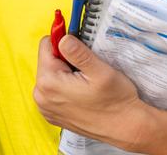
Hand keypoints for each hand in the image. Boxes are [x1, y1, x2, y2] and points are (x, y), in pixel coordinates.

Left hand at [33, 34, 150, 149]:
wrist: (125, 127)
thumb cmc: (115, 102)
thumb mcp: (100, 71)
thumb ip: (78, 52)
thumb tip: (63, 38)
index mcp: (49, 83)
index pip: (47, 45)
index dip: (65, 41)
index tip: (80, 47)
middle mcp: (41, 96)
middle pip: (48, 60)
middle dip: (66, 59)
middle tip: (87, 70)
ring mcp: (45, 107)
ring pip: (51, 74)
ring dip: (66, 73)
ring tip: (86, 83)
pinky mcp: (52, 113)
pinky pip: (53, 89)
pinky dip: (66, 86)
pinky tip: (82, 93)